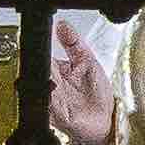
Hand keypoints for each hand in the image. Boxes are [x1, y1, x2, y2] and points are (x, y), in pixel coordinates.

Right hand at [48, 16, 120, 144]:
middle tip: (47, 64)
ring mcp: (52, 101)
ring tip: (52, 79)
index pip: (42, 58)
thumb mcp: (87, 60)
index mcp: (56, 70)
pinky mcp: (57, 116)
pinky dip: (49, 102)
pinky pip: (47, 108)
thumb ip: (74, 42)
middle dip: (40, 68)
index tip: (39, 46)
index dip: (39, 52)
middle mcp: (51, 85)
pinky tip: (53, 95)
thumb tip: (62, 24)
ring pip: (40, 90)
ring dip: (44, 84)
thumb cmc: (97, 94)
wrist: (106, 120)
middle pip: (38, 74)